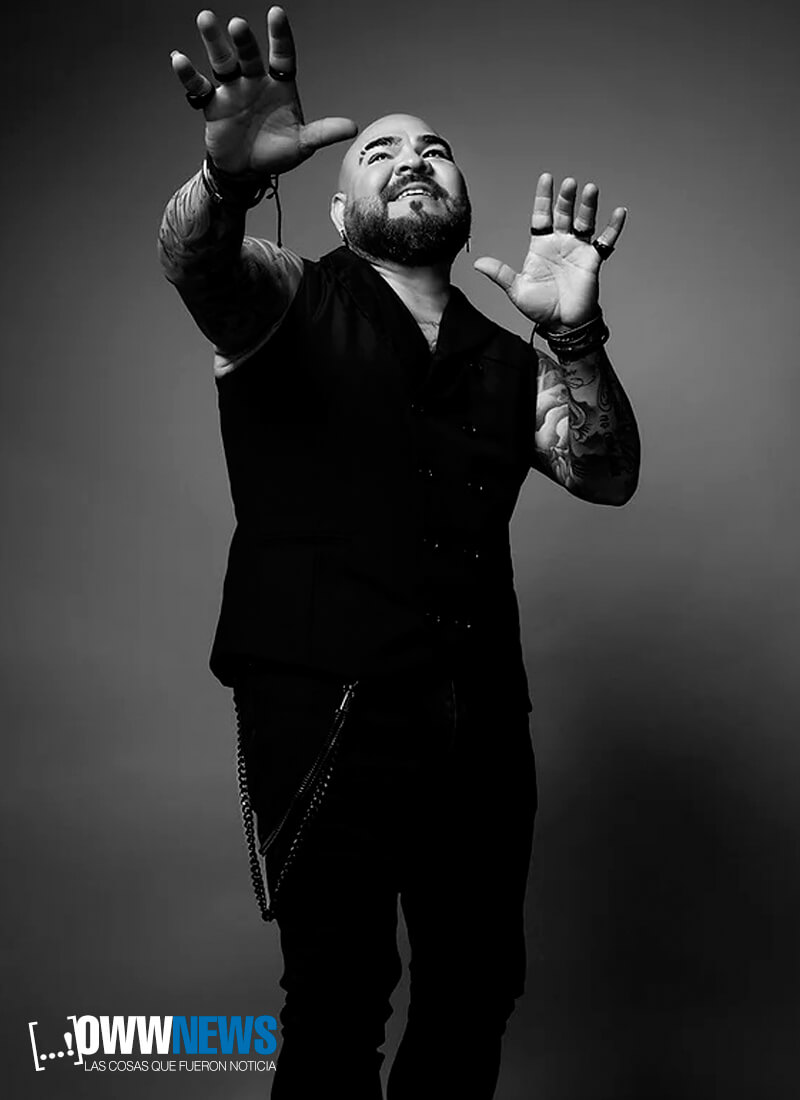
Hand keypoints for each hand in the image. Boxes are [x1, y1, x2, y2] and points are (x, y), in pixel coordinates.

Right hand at [171, 6, 357, 177]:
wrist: (247, 171)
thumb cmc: (276, 153)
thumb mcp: (302, 145)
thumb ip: (323, 133)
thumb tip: (352, 127)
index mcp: (279, 86)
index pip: (281, 56)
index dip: (280, 37)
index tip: (276, 14)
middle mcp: (255, 81)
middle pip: (249, 55)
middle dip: (244, 41)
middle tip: (238, 26)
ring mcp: (232, 90)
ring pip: (222, 61)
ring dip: (214, 43)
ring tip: (206, 20)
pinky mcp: (212, 103)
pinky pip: (198, 86)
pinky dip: (188, 74)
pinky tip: (179, 60)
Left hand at [473, 174, 626, 328]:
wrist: (562, 324)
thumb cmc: (540, 307)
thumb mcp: (517, 290)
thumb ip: (500, 274)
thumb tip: (477, 263)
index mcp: (541, 246)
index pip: (541, 216)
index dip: (543, 198)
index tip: (546, 178)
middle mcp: (560, 243)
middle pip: (563, 214)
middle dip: (565, 199)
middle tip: (568, 183)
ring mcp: (578, 250)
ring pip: (584, 222)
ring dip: (588, 206)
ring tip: (590, 189)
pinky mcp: (593, 260)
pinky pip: (605, 241)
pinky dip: (613, 227)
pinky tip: (619, 212)